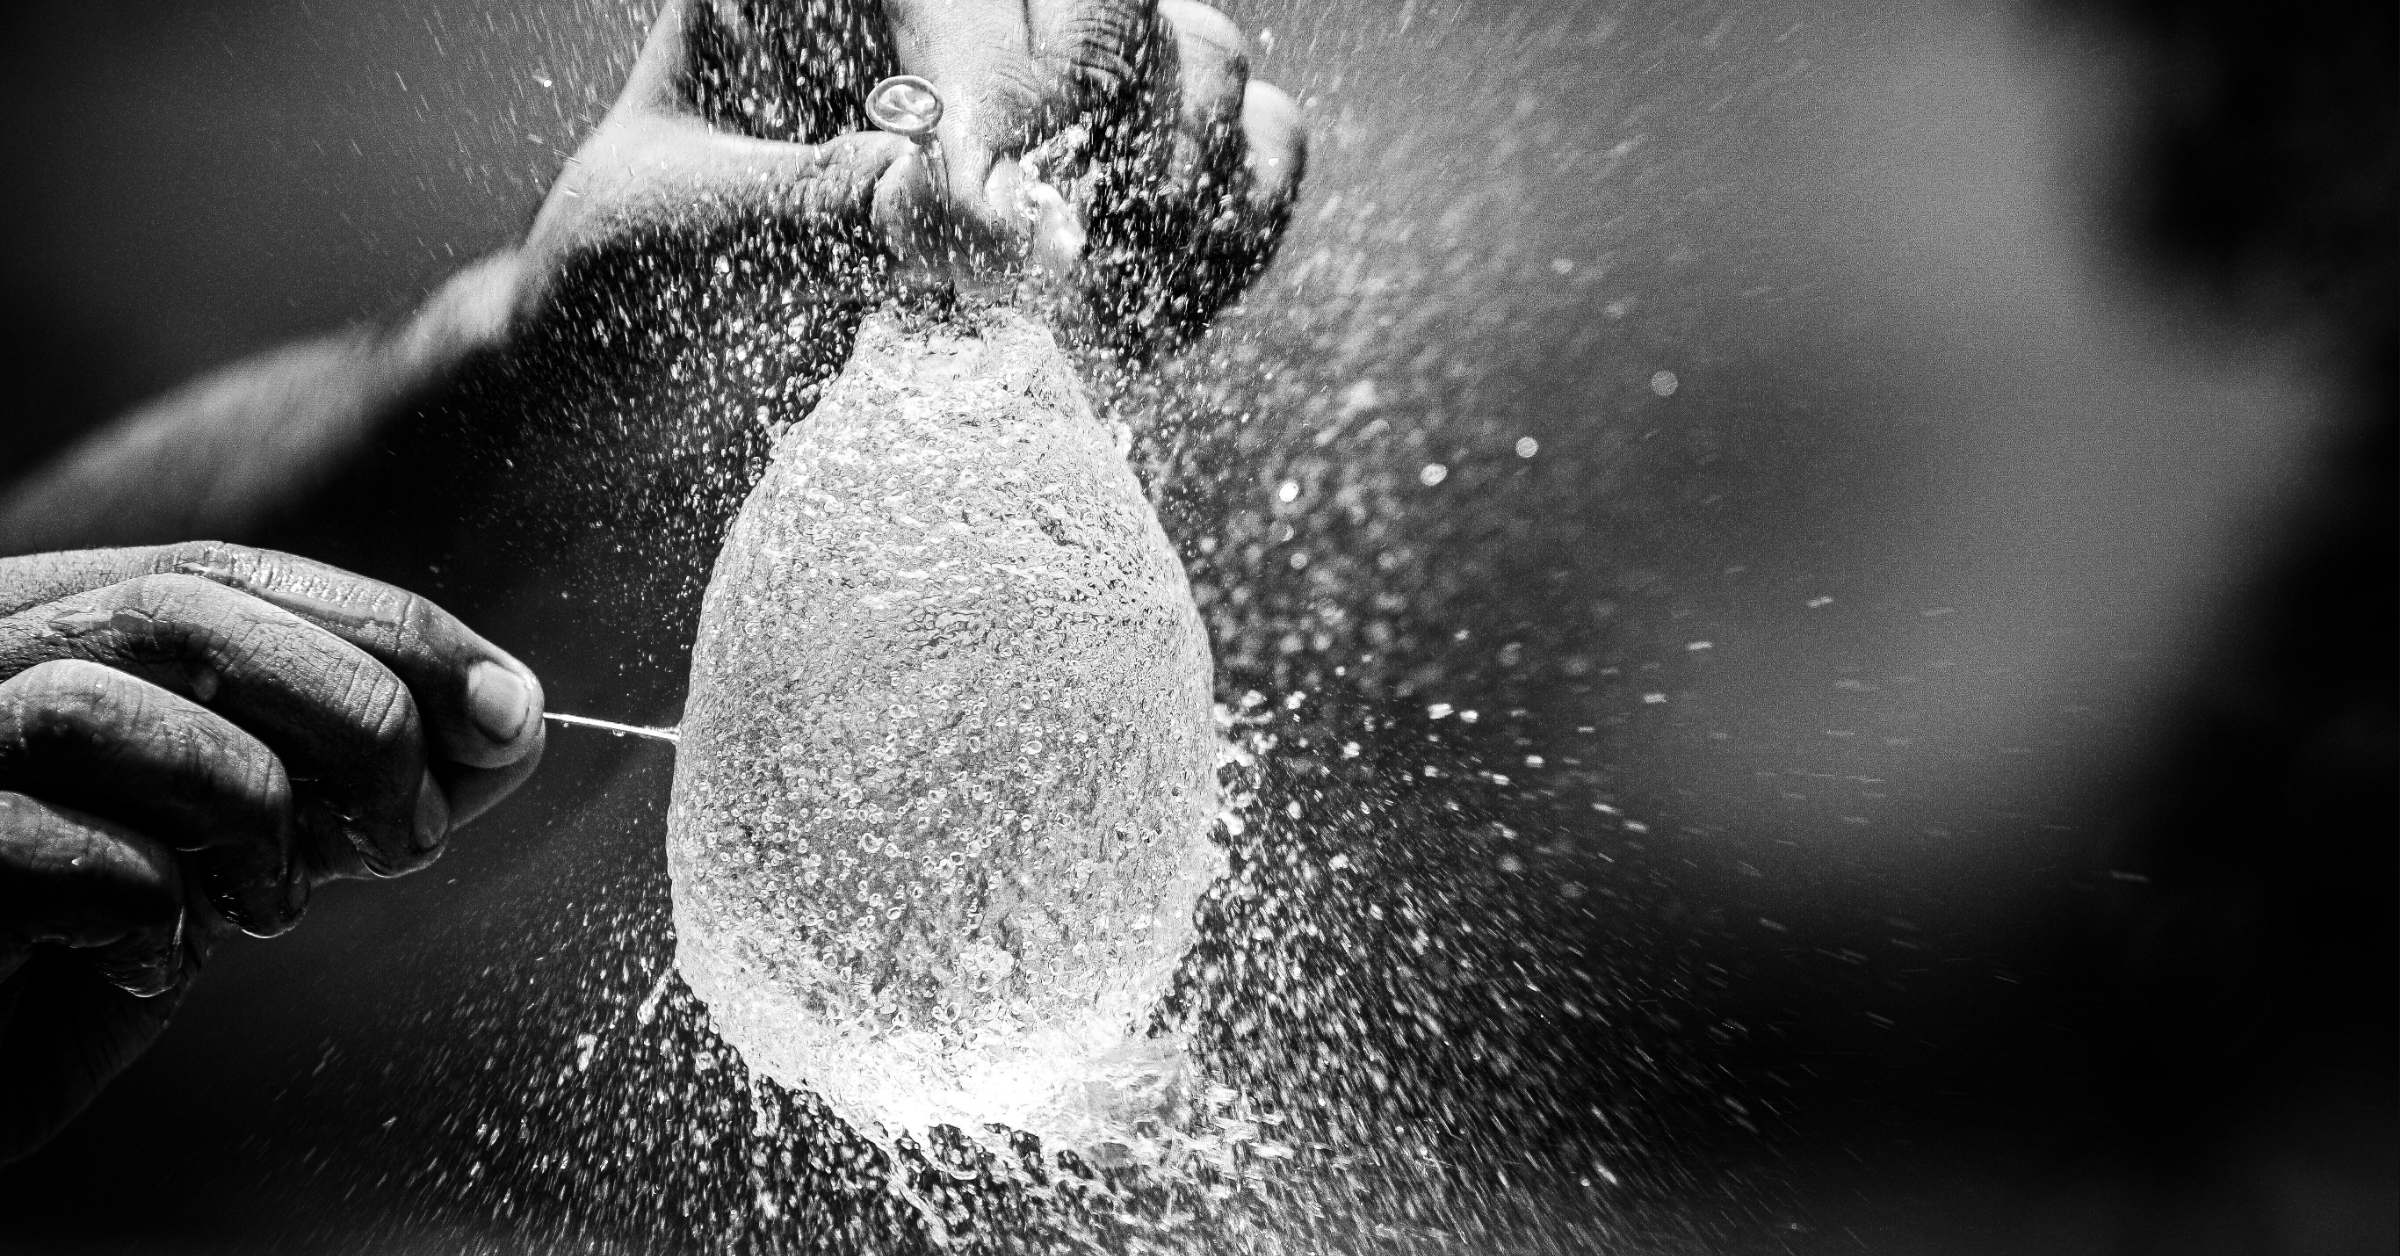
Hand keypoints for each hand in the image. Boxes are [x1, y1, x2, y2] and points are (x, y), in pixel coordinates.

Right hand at [0, 543, 545, 1162]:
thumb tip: (509, 721)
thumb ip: (346, 774)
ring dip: (245, 811)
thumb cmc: (72, 958)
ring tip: (266, 903)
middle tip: (412, 831)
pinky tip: (152, 959)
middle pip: (186, 609)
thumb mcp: (234, 845)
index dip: (392, 629)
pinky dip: (146, 907)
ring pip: (104, 709)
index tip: (510, 708)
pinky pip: (53, 850)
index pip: (235, 575)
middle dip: (353, 711)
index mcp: (51, 628)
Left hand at [506, 0, 1305, 355]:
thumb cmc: (634, 289)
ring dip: (1184, 198)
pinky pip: (1254, 152)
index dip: (1002, 69)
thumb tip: (997, 212)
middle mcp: (954, 1)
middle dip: (1110, 131)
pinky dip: (1235, 237)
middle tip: (1057, 265)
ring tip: (1093, 311)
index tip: (987, 203)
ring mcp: (1055, 77)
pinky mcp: (1122, 169)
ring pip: (1208, 60)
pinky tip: (1147, 329)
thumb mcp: (678, 238)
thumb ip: (816, 208)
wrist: (655, 391)